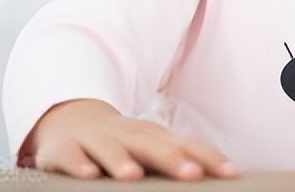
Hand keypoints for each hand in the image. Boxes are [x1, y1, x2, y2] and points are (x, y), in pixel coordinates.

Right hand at [24, 98, 237, 180]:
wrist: (70, 118)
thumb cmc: (123, 141)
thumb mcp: (152, 147)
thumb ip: (182, 158)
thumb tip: (227, 174)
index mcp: (153, 136)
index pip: (186, 146)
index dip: (208, 158)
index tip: (230, 174)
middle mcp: (128, 135)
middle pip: (153, 146)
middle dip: (173, 160)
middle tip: (192, 176)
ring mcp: (96, 139)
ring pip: (110, 149)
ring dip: (122, 161)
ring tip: (134, 176)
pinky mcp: (65, 148)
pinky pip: (71, 155)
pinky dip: (78, 164)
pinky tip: (87, 175)